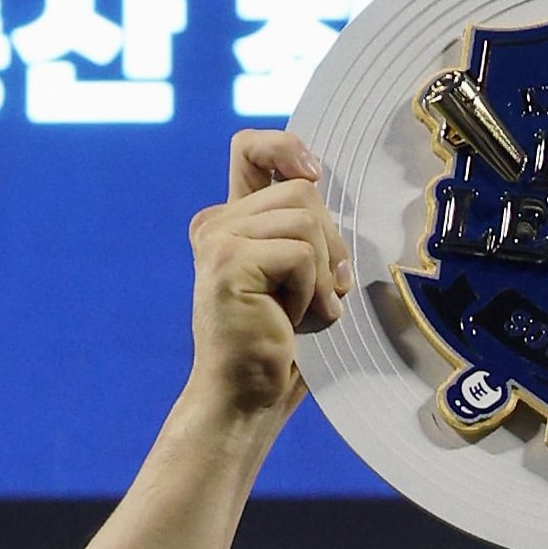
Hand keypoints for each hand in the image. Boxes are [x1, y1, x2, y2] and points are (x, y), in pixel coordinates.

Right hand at [186, 131, 351, 429]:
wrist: (247, 401)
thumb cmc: (278, 348)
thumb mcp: (300, 278)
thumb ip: (305, 233)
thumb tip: (329, 194)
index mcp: (231, 222)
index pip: (250, 148)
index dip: (286, 147)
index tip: (315, 175)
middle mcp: (218, 224)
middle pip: (300, 191)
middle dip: (329, 242)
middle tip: (323, 293)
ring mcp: (219, 240)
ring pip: (306, 220)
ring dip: (322, 274)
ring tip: (305, 313)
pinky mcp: (228, 262)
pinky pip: (300, 254)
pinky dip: (312, 292)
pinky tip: (293, 322)